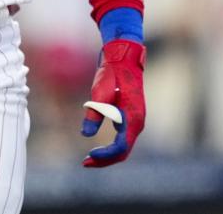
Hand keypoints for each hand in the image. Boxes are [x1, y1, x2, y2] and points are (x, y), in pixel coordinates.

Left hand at [81, 39, 144, 166]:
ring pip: (124, 147)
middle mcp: (137, 123)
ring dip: (108, 155)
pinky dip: (111, 147)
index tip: (88, 156)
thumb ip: (94, 114)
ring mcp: (135, 121)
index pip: (121, 147)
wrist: (123, 58)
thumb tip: (85, 135)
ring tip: (89, 160)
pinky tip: (98, 149)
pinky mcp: (130, 118)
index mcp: (133, 118)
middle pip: (123, 151)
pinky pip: (123, 140)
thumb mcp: (100, 92)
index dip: (105, 155)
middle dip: (105, 160)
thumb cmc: (112, 73)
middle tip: (85, 164)